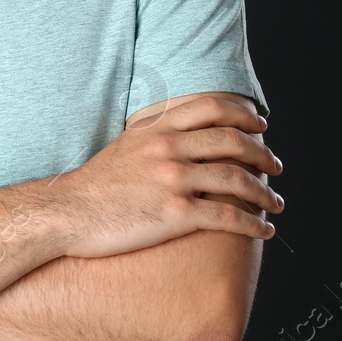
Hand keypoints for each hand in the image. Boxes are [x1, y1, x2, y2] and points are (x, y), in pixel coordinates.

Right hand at [56, 96, 283, 257]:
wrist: (66, 214)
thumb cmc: (94, 187)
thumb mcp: (124, 147)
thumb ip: (154, 137)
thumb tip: (179, 137)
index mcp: (157, 129)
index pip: (212, 109)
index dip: (243, 115)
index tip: (260, 126)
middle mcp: (168, 148)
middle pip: (233, 142)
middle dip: (262, 155)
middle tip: (275, 167)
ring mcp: (173, 181)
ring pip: (237, 180)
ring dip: (265, 193)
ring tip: (275, 203)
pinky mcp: (176, 214)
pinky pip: (228, 217)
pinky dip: (253, 224)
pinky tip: (264, 231)